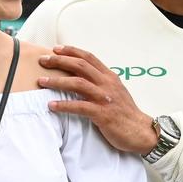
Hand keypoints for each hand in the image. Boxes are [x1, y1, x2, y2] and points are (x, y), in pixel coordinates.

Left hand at [37, 45, 156, 154]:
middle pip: (80, 66)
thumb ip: (101, 82)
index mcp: (110, 77)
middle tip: (43, 61)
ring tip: (41, 81)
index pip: (88, 57)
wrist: (141, 132)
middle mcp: (107, 84)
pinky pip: (79, 107)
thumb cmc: (125, 113)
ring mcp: (105, 98)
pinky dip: (64, 105)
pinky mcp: (103, 114)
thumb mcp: (115, 91)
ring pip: (77, 84)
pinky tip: (51, 105)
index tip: (56, 49)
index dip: (71, 51)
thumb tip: (82, 77)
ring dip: (57, 81)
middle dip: (59, 61)